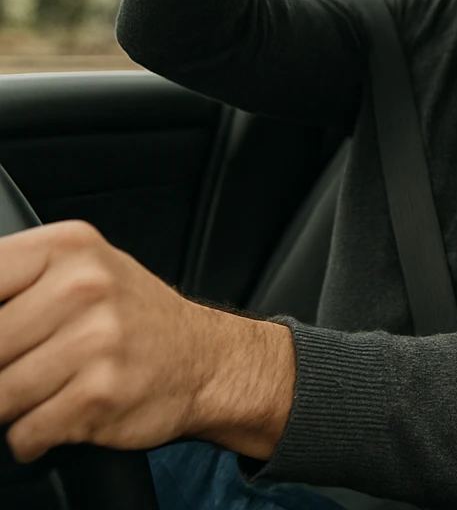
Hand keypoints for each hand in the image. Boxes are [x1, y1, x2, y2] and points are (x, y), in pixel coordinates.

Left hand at [0, 221, 293, 461]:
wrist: (209, 361)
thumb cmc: (134, 319)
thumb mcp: (81, 272)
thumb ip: (15, 285)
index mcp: (69, 246)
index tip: (6, 341)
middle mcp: (83, 286)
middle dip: (1, 368)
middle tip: (25, 365)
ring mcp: (95, 340)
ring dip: (13, 407)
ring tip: (47, 391)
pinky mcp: (100, 393)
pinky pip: (24, 432)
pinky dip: (33, 436)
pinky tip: (63, 413)